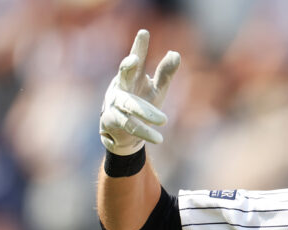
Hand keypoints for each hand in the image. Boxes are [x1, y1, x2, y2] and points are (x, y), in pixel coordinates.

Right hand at [99, 29, 180, 155]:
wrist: (125, 135)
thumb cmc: (142, 105)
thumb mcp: (156, 89)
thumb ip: (165, 73)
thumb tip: (175, 54)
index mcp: (132, 76)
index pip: (135, 58)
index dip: (139, 46)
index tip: (144, 32)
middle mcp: (121, 87)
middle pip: (124, 74)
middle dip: (127, 66)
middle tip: (133, 60)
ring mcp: (114, 103)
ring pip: (130, 105)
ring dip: (146, 112)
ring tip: (164, 120)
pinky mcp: (112, 121)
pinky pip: (130, 126)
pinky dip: (145, 132)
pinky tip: (159, 138)